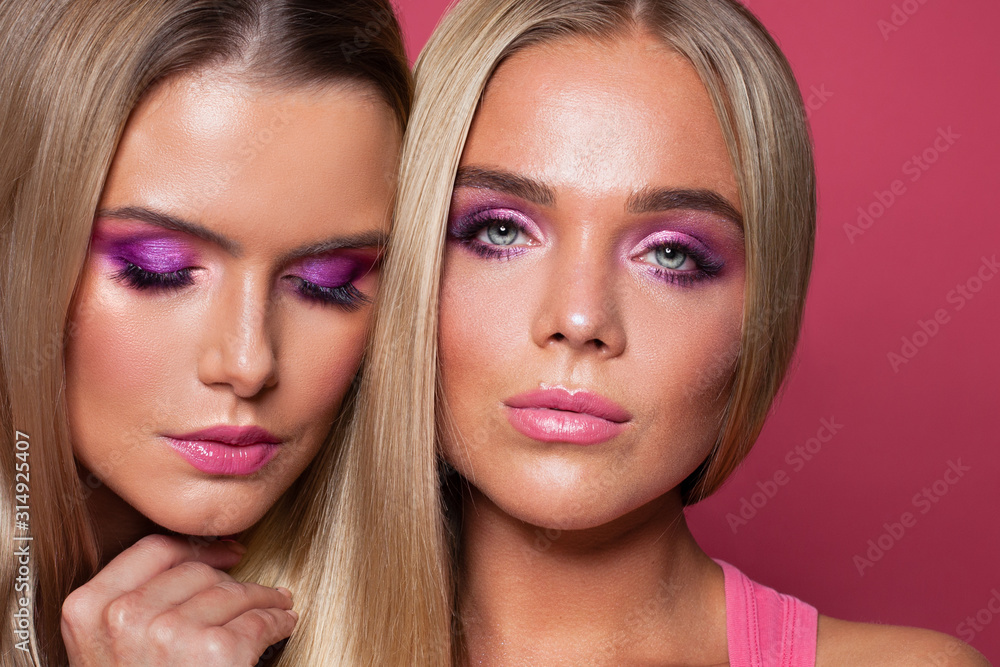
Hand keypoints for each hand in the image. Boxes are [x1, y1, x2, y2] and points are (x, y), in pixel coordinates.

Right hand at [61, 534, 296, 665]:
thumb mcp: (107, 653)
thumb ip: (128, 608)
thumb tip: (193, 563)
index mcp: (90, 609)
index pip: (153, 550)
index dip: (195, 547)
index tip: (222, 551)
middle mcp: (126, 616)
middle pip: (198, 571)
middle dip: (232, 580)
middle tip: (254, 589)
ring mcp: (170, 633)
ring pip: (233, 593)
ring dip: (262, 598)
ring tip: (275, 604)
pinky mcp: (216, 652)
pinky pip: (259, 620)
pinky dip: (278, 620)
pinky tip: (282, 623)